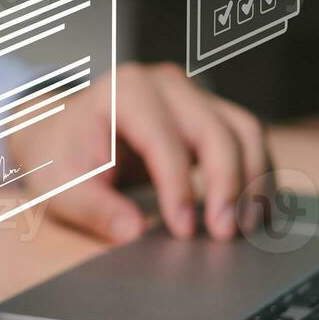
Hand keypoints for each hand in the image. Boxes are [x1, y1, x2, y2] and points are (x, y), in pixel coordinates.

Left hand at [8, 63, 270, 243]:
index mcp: (123, 92)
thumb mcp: (61, 187)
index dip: (179, 188)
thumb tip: (132, 232)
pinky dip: (258, 173)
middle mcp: (164, 85)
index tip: (184, 230)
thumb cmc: (61, 157)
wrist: (60, 134)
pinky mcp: (208, 114)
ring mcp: (191, 95)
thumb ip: (94, 209)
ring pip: (244, 130)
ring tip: (247, 226)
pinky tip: (254, 212)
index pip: (163, 140)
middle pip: (215, 130)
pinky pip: (247, 139)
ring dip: (254, 179)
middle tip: (225, 234)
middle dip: (228, 184)